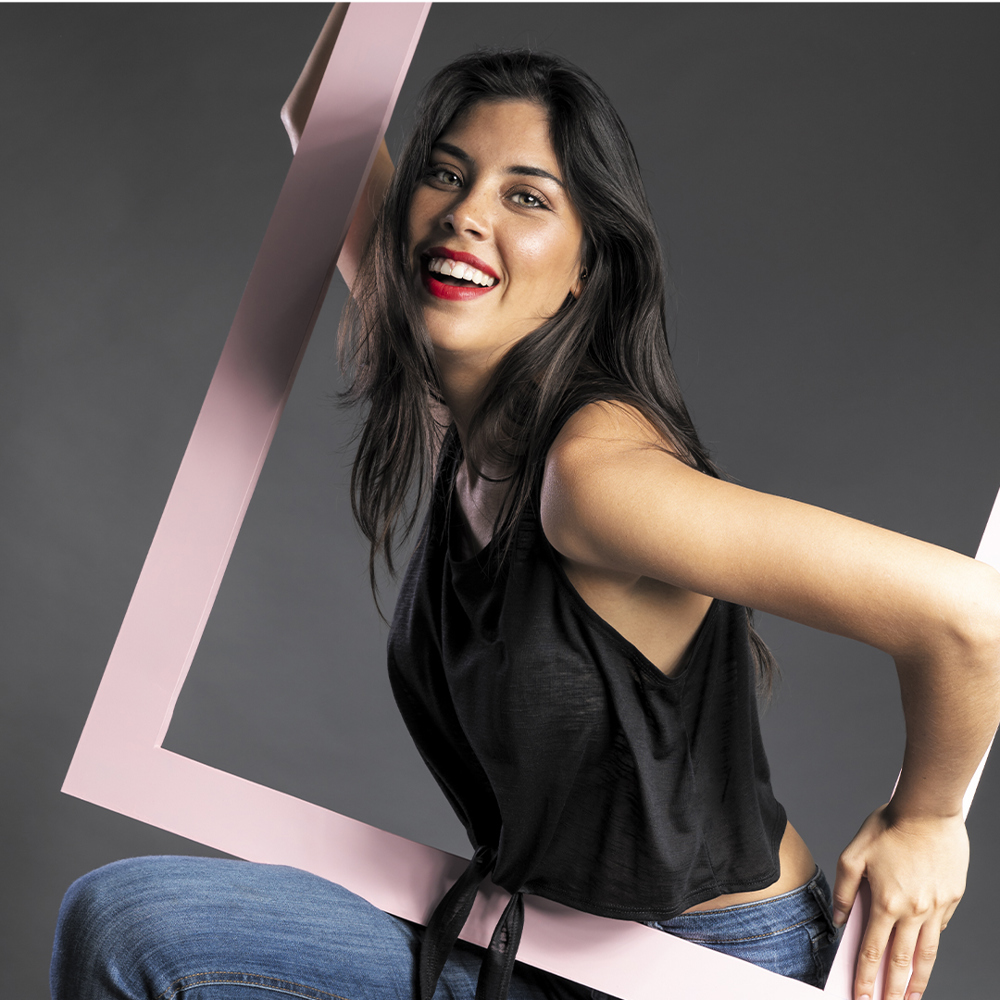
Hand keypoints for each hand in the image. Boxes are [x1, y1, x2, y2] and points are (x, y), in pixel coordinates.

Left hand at [834, 803, 967, 999]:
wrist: (928, 809)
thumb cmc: (889, 826)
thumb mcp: (854, 854)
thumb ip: (845, 890)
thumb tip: (841, 918)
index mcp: (887, 902)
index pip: (872, 950)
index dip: (865, 977)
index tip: (861, 997)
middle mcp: (914, 911)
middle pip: (902, 961)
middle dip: (893, 990)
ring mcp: (937, 907)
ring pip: (927, 953)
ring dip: (918, 980)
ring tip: (911, 998)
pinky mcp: (953, 899)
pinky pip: (940, 929)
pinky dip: (931, 945)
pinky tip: (925, 954)